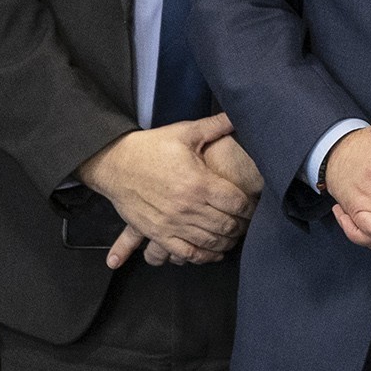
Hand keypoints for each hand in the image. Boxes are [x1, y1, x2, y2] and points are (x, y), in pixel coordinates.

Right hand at [77, 113, 254, 270]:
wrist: (113, 163)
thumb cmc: (150, 147)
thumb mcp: (185, 132)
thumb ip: (216, 125)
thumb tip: (240, 114)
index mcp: (199, 183)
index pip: (237, 203)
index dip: (251, 207)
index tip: (257, 205)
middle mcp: (187, 207)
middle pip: (226, 225)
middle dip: (242, 225)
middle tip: (250, 222)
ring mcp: (171, 223)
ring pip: (209, 241)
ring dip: (227, 241)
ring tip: (236, 236)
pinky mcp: (157, 233)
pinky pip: (184, 253)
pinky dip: (203, 256)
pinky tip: (214, 253)